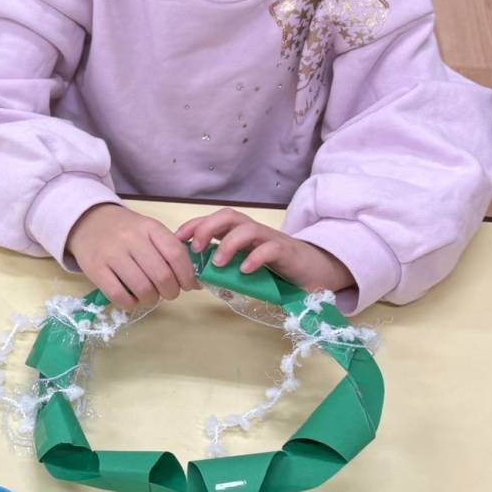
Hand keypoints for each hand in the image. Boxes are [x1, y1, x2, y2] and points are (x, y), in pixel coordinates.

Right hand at [65, 203, 198, 309]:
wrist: (87, 221)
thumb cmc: (124, 229)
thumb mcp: (148, 229)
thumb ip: (170, 250)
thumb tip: (194, 282)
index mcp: (149, 227)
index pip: (176, 254)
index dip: (187, 275)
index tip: (188, 285)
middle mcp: (131, 238)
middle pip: (162, 276)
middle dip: (171, 292)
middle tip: (168, 292)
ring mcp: (111, 254)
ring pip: (143, 289)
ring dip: (152, 299)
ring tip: (150, 295)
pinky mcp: (95, 269)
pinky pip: (120, 296)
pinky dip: (131, 303)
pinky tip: (132, 297)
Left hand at [176, 209, 354, 292]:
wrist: (314, 271)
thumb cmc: (275, 269)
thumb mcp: (244, 266)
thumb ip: (225, 267)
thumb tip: (194, 275)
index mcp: (239, 233)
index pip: (213, 220)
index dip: (193, 225)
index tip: (177, 239)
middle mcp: (253, 231)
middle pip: (227, 216)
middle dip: (207, 227)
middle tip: (196, 248)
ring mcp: (270, 239)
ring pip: (247, 228)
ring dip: (228, 243)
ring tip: (218, 262)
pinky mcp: (286, 251)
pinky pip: (269, 248)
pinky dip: (255, 257)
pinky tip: (245, 270)